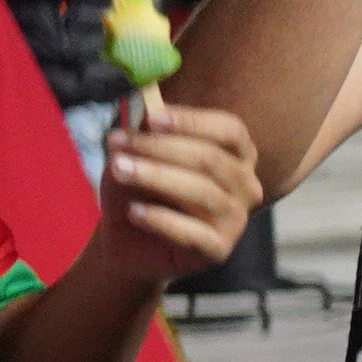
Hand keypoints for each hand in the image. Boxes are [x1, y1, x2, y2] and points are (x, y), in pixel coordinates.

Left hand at [89, 97, 262, 283]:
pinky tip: (133, 212)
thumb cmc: (141, 190)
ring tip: (117, 170)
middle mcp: (246, 186)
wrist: (129, 242)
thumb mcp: (139, 155)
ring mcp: (236, 220)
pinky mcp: (218, 251)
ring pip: (202, 193)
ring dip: (155, 177)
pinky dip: (161, 220)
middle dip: (160, 147)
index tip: (151, 117)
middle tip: (116, 142)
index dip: (192, 120)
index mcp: (237, 156)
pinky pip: (193, 234)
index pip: (230, 130)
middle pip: (211, 158)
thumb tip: (149, 110)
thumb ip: (148, 134)